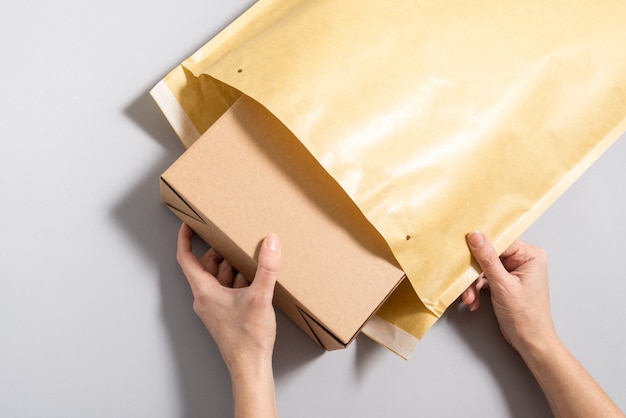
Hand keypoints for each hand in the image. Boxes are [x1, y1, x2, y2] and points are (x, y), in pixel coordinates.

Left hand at [176, 223, 279, 375]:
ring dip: (232, 266)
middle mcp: (205, 298)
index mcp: (204, 291)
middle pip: (206, 265)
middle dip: (220, 251)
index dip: (185, 238)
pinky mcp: (226, 314)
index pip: (186, 258)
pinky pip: (228, 289)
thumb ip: (267, 267)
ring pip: (219, 277)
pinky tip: (255, 277)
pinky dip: (238, 280)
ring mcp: (215, 307)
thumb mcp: (260, 297)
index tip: (189, 223)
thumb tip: (271, 242)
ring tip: (249, 255)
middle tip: (232, 236)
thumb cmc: (247, 338)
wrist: (250, 367)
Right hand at [462, 231, 555, 352]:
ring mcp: (513, 271)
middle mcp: (523, 260)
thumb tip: (476, 235)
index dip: (481, 246)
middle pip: (489, 255)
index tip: (464, 251)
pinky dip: (477, 290)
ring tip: (470, 298)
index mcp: (530, 255)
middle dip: (474, 272)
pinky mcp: (504, 281)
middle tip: (465, 282)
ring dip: (473, 284)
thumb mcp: (502, 285)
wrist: (529, 341)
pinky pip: (484, 278)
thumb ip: (487, 259)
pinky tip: (474, 301)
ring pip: (484, 268)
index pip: (500, 241)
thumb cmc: (525, 316)